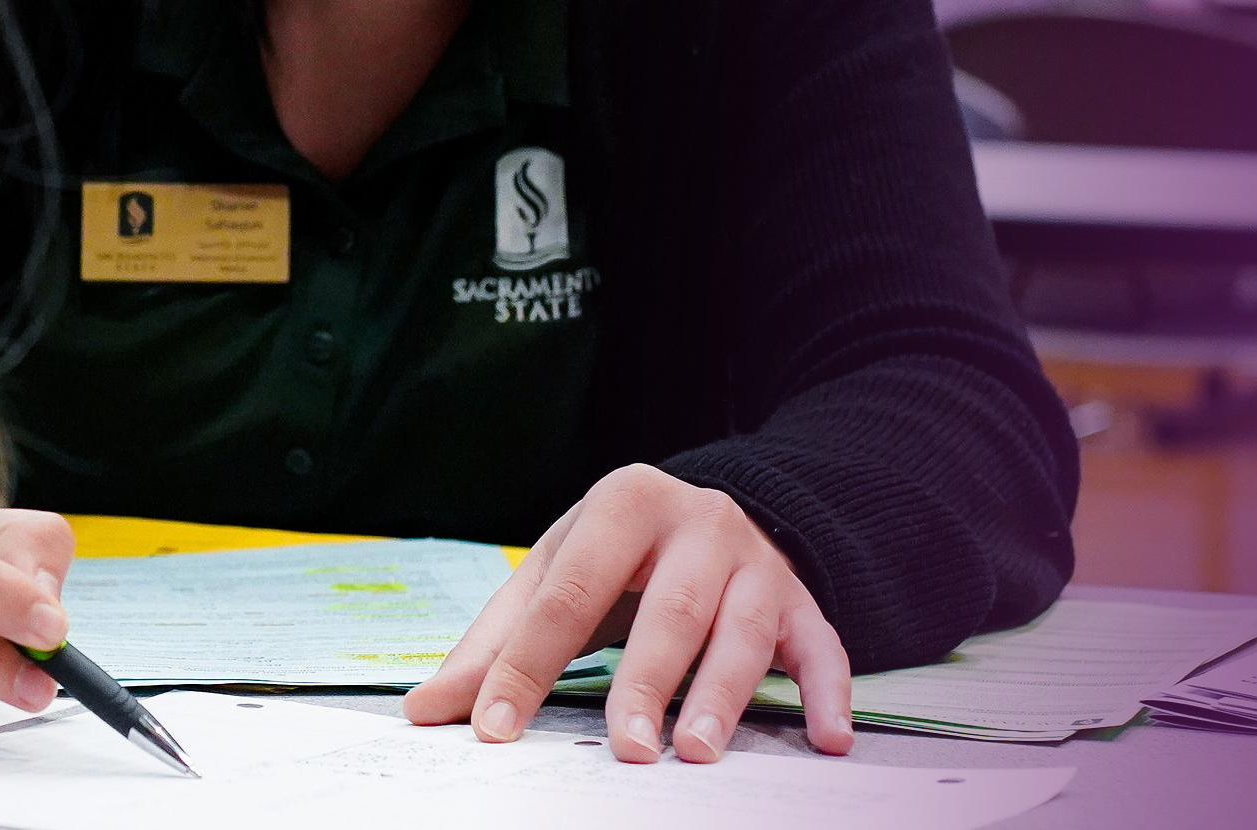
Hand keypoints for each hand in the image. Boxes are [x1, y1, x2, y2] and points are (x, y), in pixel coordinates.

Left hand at [403, 463, 852, 761]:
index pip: (564, 595)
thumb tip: (427, 709)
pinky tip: (825, 738)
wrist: (712, 511)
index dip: (526, 665)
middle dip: (644, 682)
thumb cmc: (618, 554)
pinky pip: (823, 648)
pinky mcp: (803, 600)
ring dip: (722, 694)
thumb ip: (494, 643)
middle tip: (626, 747)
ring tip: (695, 752)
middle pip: (668, 610)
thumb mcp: (554, 572)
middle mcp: (696, 522)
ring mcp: (756, 561)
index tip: (495, 727)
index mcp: (620, 504)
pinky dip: (828, 694)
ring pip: (744, 630)